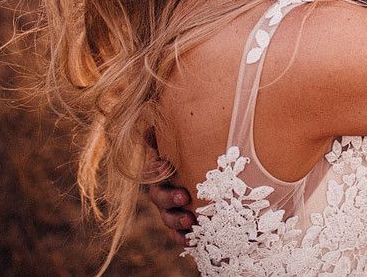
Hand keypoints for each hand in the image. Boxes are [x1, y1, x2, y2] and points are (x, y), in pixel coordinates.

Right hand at [144, 127, 194, 245]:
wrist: (218, 178)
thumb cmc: (197, 157)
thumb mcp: (184, 147)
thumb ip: (167, 138)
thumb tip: (148, 128)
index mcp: (164, 172)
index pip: (153, 172)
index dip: (156, 171)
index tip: (164, 167)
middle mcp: (166, 192)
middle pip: (158, 198)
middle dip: (169, 199)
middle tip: (184, 197)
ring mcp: (174, 210)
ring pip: (168, 217)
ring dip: (176, 221)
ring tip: (190, 221)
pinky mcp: (186, 225)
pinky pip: (180, 234)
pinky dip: (183, 237)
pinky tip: (190, 239)